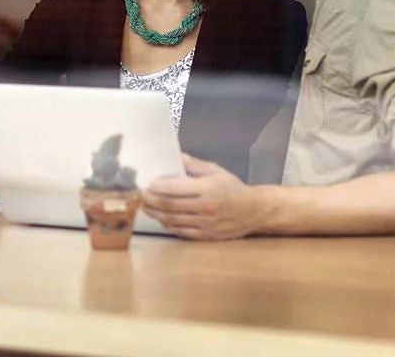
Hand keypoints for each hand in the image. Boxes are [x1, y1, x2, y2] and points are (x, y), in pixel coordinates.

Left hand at [142, 154, 264, 240]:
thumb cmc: (233, 188)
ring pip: (172, 220)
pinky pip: (181, 231)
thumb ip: (194, 165)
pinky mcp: (205, 236)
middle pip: (170, 206)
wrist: (254, 211)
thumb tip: (175, 157)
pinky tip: (161, 218)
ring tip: (145, 207)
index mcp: (207, 189)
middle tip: (140, 196)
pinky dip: (168, 225)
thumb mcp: (216, 171)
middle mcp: (204, 208)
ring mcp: (204, 224)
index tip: (146, 184)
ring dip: (156, 214)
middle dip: (151, 201)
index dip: (157, 188)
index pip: (175, 189)